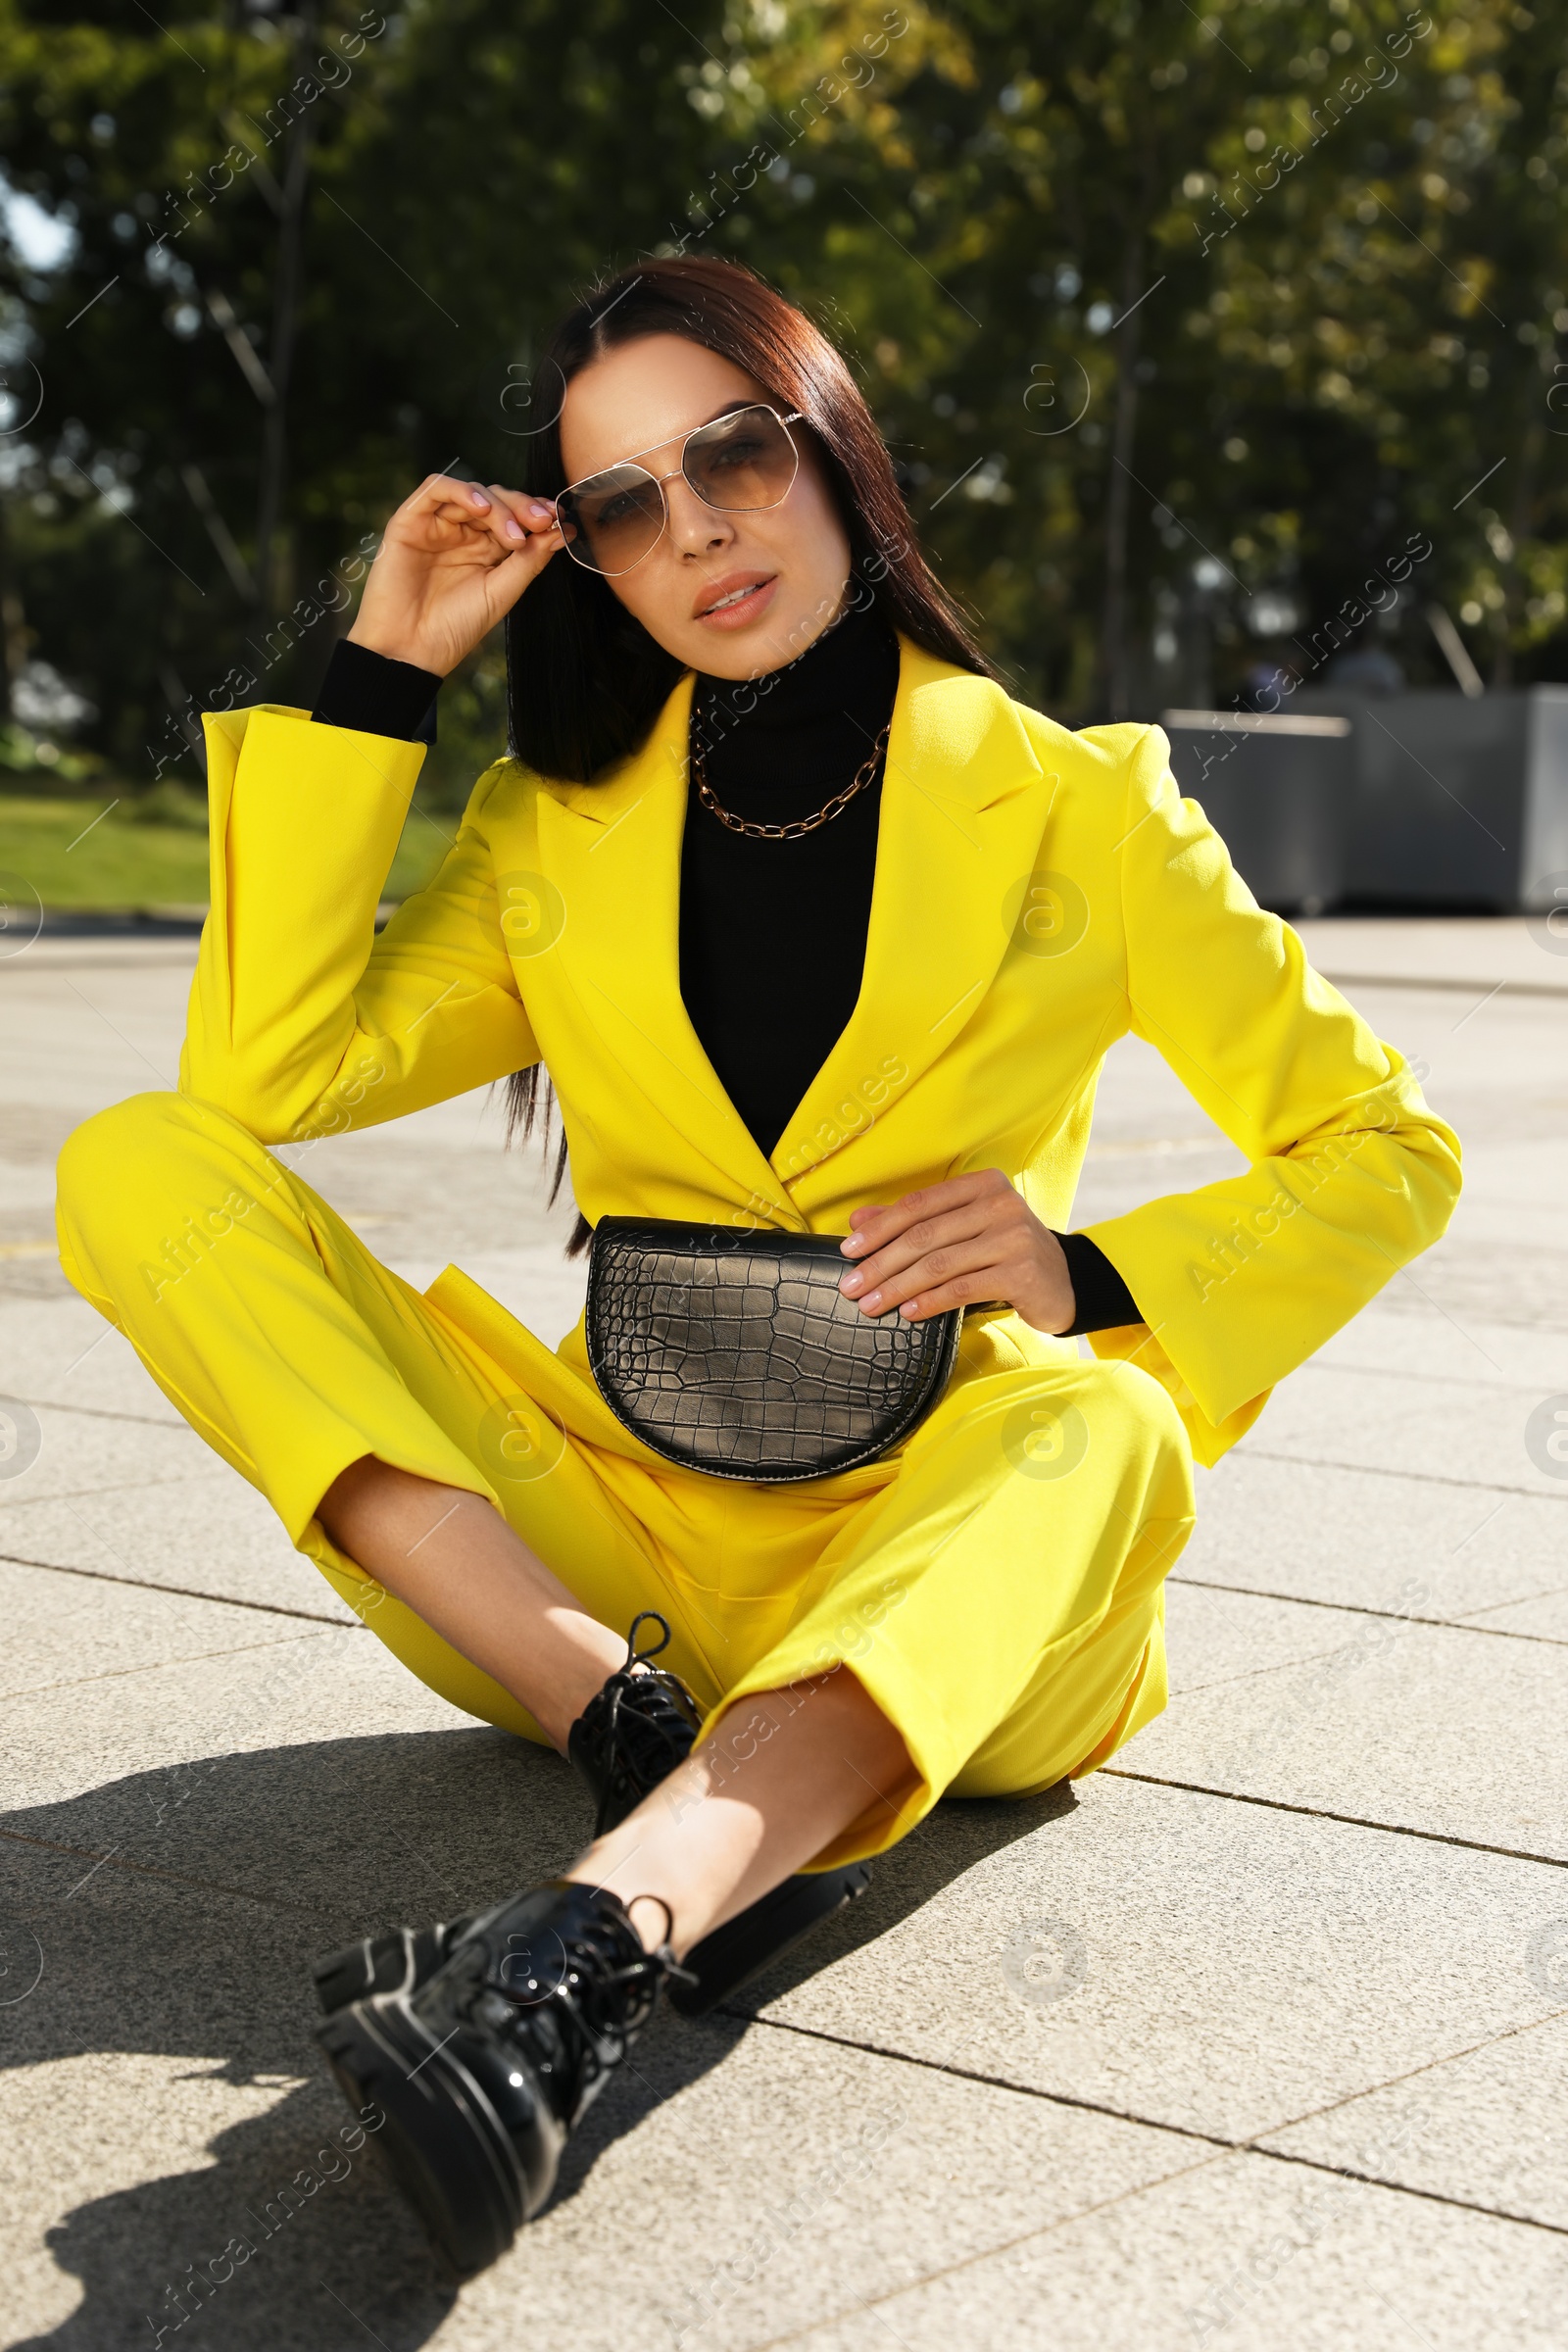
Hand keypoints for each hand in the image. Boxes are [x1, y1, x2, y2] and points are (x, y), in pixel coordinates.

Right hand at [348, 474, 563, 676]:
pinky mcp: (410, 520)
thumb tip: (561, 531)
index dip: (536, 513)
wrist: (411, 649)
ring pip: (472, 493)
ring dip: (497, 506)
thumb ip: (529, 560)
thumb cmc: (454, 627)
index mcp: (486, 549)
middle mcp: (462, 533)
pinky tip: (481, 509)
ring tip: (513, 534)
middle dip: (522, 507)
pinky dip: (461, 492)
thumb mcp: (501, 592)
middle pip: (496, 499)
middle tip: (542, 522)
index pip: (514, 516)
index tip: (559, 521)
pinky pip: (435, 489)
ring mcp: (436, 525)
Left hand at [837, 1169, 1076, 1333]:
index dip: (880, 1227)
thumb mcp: (964, 1229)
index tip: (849, 1249)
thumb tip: (858, 1221)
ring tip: (871, 1305)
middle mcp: (1000, 1204)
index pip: (919, 1204)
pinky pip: (962, 1288)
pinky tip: (908, 1312)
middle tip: (852, 1286)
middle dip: (881, 1263)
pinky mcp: (1020, 1272)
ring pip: (939, 1264)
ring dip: (898, 1287)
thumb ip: (916, 1221)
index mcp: (983, 1184)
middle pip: (925, 1236)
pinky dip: (929, 1301)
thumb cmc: (1006, 1253)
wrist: (1065, 1282)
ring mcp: (1013, 1237)